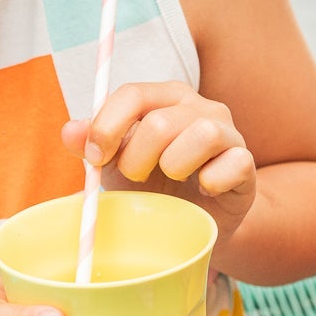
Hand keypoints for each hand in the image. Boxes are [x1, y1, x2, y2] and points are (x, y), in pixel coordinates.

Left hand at [62, 82, 255, 246]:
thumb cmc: (154, 186)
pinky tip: (202, 191)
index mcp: (164, 98)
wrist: (196, 221)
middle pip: (160, 122)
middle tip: (136, 177)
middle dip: (137, 159)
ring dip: (175, 166)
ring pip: (201, 134)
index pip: (133, 94)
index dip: (107, 127)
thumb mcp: (116, 166)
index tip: (95, 159)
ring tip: (172, 179)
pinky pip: (233, 164)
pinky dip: (212, 181)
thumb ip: (92, 145)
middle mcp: (200, 107)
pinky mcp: (246, 163)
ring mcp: (228, 132)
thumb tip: (69, 131)